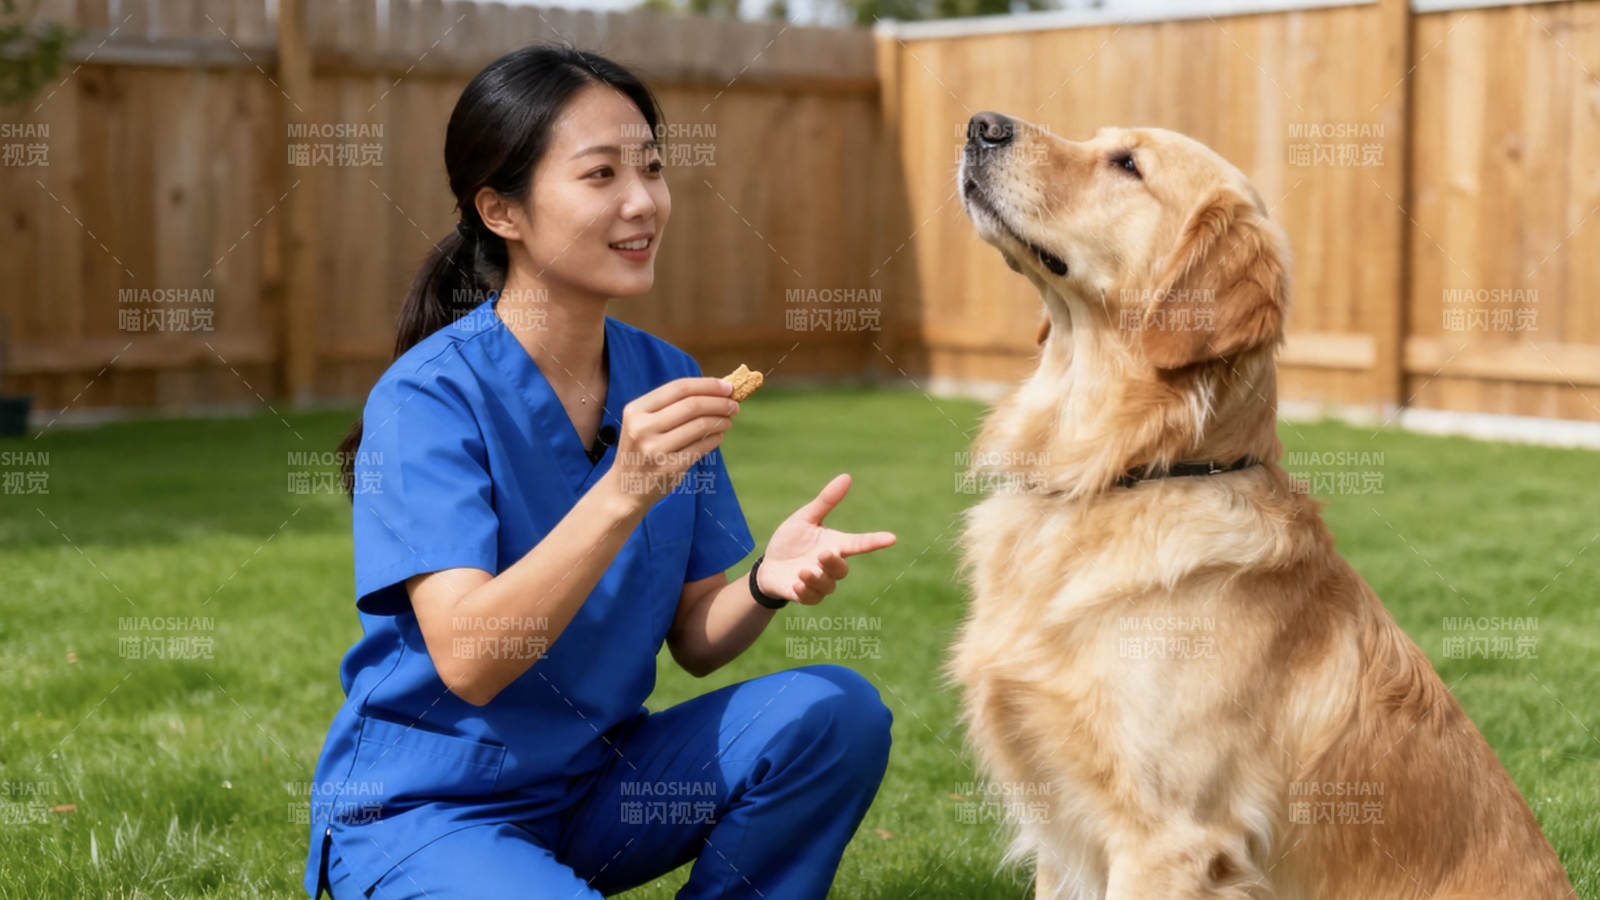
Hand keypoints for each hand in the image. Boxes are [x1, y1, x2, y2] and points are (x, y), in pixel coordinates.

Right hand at [608, 377, 738, 512]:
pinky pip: (701, 448)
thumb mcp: (643, 423)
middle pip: (692, 405)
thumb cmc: (641, 450)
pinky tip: (719, 436)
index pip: (679, 388)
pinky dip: (715, 439)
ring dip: (720, 420)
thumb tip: (715, 390)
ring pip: (699, 426)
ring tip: (728, 420)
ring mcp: (655, 449)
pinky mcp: (669, 468)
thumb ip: (672, 406)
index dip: (707, 385)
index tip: (728, 387)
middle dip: (719, 402)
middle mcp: (643, 427)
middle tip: (734, 405)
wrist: (625, 490)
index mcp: (636, 410)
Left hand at [756, 473, 896, 604]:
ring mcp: (820, 582)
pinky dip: (805, 591)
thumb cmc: (790, 539)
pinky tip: (796, 584)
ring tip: (802, 571)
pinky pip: (812, 598)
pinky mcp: (806, 595)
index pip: (860, 543)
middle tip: (823, 554)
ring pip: (828, 585)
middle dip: (834, 563)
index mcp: (835, 544)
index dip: (875, 541)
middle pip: (842, 569)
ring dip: (817, 578)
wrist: (769, 565)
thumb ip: (826, 501)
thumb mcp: (806, 517)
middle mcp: (831, 565)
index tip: (892, 538)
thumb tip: (847, 476)